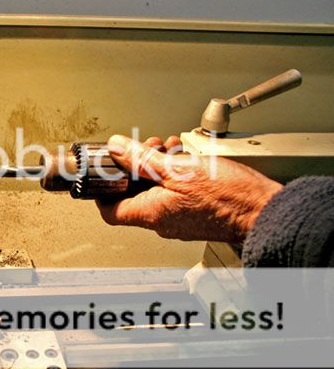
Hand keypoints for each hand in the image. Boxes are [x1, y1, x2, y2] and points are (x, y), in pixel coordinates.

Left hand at [96, 135, 282, 242]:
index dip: (103, 191)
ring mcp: (179, 219)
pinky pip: (174, 194)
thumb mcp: (179, 169)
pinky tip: (184, 157)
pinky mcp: (195, 213)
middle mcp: (162, 221)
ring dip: (156, 166)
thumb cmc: (229, 196)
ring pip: (155, 191)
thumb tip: (116, 148)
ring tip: (168, 147)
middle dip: (135, 167)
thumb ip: (142, 159)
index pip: (111, 211)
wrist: (265, 211)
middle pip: (133, 195)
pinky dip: (174, 174)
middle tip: (146, 147)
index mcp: (152, 213)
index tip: (106, 172)